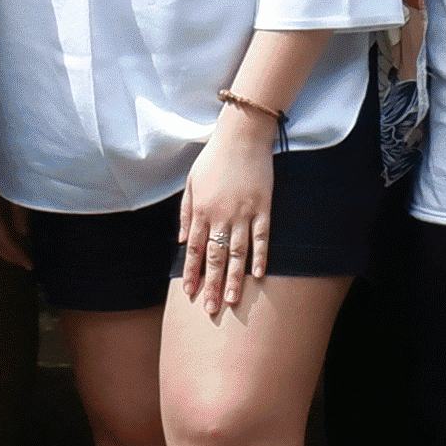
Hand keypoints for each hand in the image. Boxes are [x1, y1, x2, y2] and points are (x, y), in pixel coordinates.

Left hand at [176, 114, 275, 316]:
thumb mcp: (191, 183)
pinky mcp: (263, 207)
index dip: (192, 272)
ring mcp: (244, 213)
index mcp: (202, 210)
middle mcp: (221, 216)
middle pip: (215, 257)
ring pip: (237, 253)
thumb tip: (183, 241)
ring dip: (234, 278)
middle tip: (210, 309)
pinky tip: (258, 275)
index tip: (190, 293)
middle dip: (211, 284)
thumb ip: (186, 213)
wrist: (242, 136)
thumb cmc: (213, 158)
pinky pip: (262, 238)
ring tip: (231, 301)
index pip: (195, 249)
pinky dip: (260, 257)